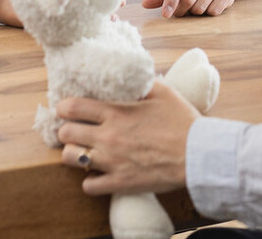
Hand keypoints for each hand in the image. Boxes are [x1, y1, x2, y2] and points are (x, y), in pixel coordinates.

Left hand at [56, 81, 197, 194]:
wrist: (196, 154)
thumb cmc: (182, 121)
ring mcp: (111, 162)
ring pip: (71, 159)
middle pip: (66, 134)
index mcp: (117, 113)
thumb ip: (141, 83)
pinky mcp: (119, 183)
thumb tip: (130, 77)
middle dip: (67, 130)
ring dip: (74, 153)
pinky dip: (91, 179)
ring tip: (84, 150)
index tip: (65, 108)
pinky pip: (88, 185)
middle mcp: (109, 137)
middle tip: (75, 129)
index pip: (74, 107)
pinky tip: (99, 172)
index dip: (64, 107)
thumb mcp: (163, 92)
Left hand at [142, 0, 237, 17]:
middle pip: (188, 0)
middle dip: (181, 10)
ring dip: (194, 12)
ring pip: (200, 8)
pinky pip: (213, 11)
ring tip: (196, 4)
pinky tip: (208, 4)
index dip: (171, 1)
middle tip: (181, 9)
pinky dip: (207, 13)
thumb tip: (145, 4)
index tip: (165, 14)